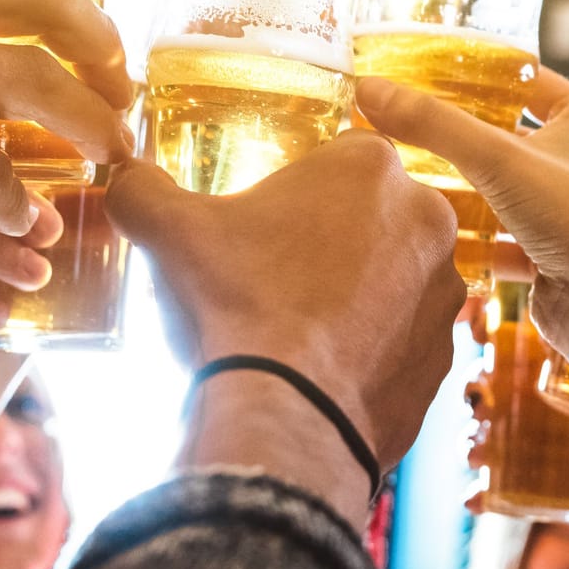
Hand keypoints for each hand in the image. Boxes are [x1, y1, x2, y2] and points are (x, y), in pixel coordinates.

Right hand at [106, 132, 462, 474]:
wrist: (287, 415)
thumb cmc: (237, 304)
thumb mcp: (171, 232)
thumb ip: (143, 190)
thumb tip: (123, 178)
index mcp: (370, 167)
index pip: (340, 154)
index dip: (300, 187)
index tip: (270, 221)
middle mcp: (426, 218)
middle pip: (374, 214)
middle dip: (336, 237)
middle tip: (281, 274)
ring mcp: (443, 290)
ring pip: (396, 275)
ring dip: (361, 291)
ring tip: (301, 325)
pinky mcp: (446, 352)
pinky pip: (406, 337)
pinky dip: (374, 347)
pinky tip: (327, 366)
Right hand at [355, 70, 568, 350]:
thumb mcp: (497, 159)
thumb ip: (433, 124)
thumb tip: (370, 90)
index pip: (525, 78)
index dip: (478, 72)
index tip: (427, 70)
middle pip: (507, 136)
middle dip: (459, 135)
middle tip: (406, 123)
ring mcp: (566, 210)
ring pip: (501, 189)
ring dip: (461, 187)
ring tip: (407, 174)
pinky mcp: (550, 254)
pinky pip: (501, 238)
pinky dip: (470, 238)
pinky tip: (432, 233)